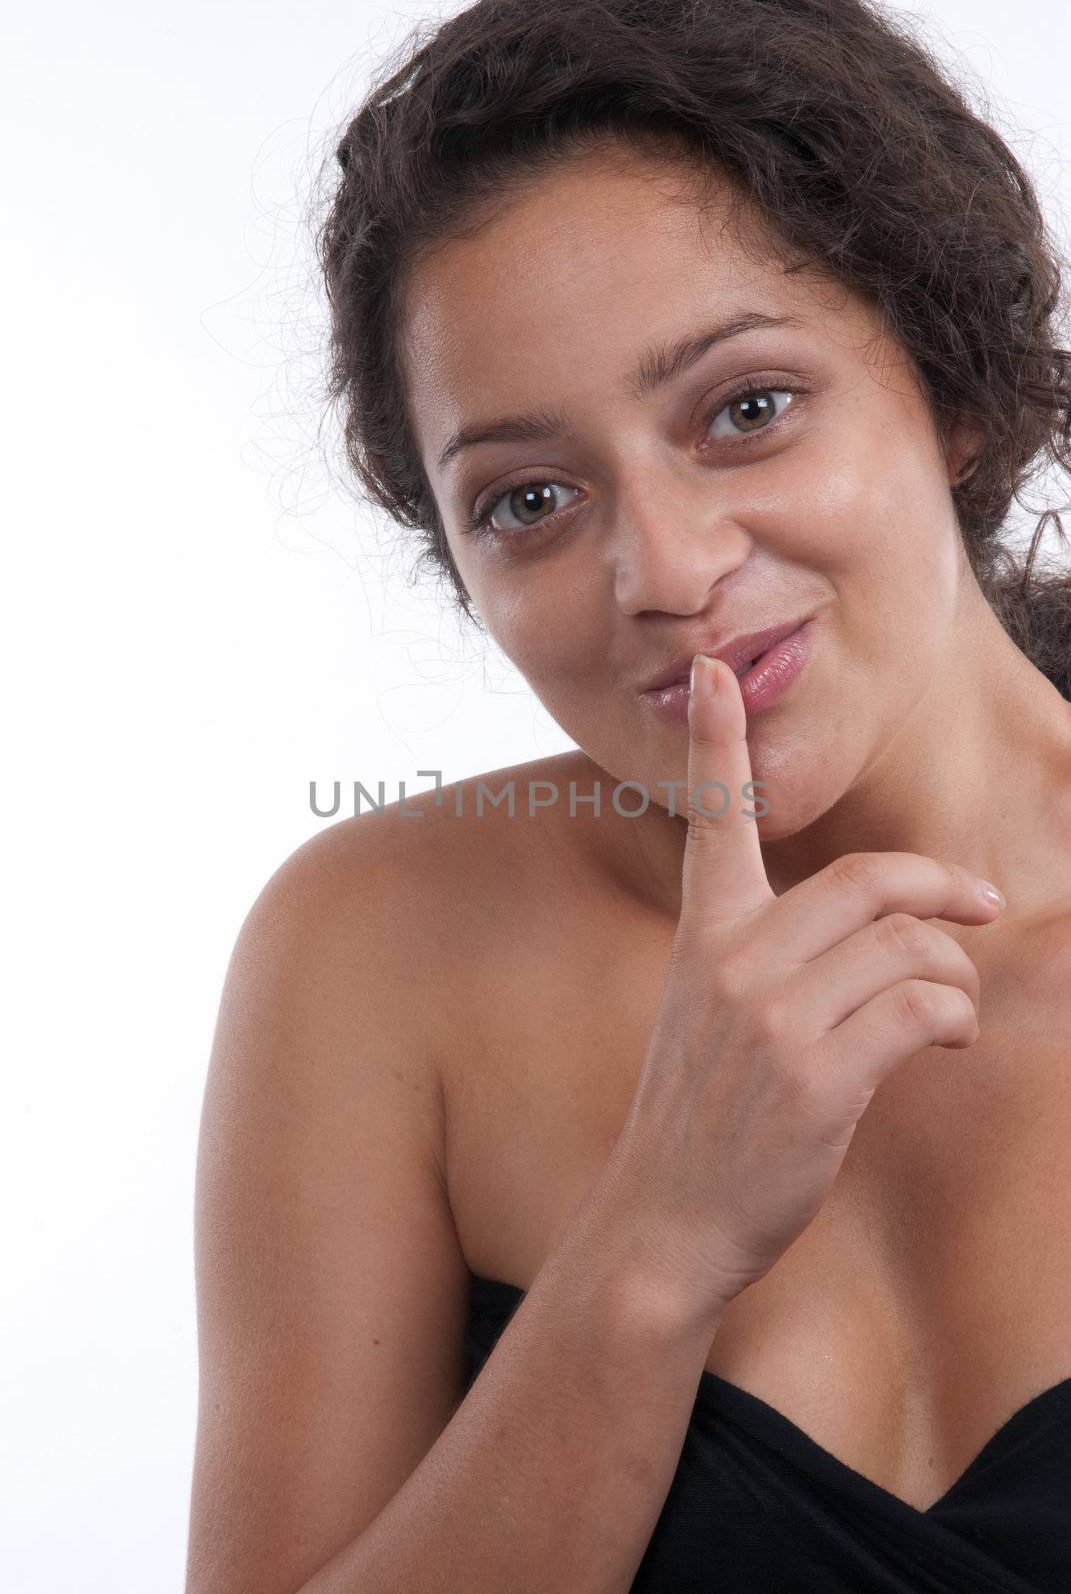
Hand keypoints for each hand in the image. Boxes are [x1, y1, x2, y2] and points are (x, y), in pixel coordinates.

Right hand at [610, 652, 1002, 1322]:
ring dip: (953, 975)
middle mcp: (735, 962)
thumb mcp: (710, 1020)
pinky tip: (945, 1041)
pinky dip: (953, 1019)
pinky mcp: (817, 1076)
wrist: (664, 1222)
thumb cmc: (700, 1120)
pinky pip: (921, 1010)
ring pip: (907, 947)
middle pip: (867, 880)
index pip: (713, 819)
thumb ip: (772, 963)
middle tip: (981, 906)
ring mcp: (774, 1019)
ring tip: (951, 1010)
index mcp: (706, 938)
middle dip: (940, 886)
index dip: (716, 740)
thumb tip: (882, 938)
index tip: (711, 668)